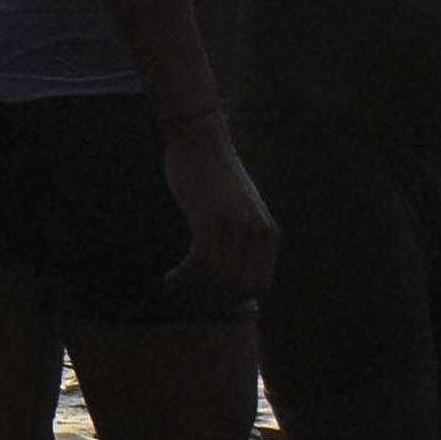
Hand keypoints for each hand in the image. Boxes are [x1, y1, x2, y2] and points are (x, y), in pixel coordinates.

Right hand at [159, 110, 277, 307]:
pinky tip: (171, 277)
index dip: (234, 299)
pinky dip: (184, 277)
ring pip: (220, 280)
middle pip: (240, 289)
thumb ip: (243, 238)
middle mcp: (259, 234)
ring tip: (176, 284)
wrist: (200, 140)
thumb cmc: (211, 174)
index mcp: (268, 234)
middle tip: (189, 293)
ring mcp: (238, 228)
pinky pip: (201, 265)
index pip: (260, 286)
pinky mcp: (213, 221)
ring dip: (194, 290)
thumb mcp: (239, 211)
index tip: (209, 297)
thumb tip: (227, 277)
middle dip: (213, 299)